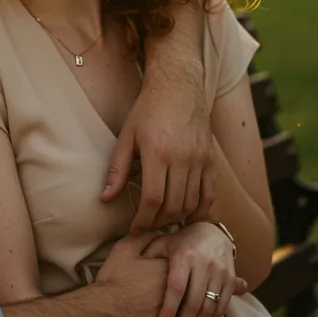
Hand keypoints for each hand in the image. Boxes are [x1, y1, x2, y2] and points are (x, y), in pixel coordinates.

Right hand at [91, 232, 183, 316]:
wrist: (102, 313)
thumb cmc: (112, 281)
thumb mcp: (124, 250)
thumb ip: (144, 237)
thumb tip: (159, 231)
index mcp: (169, 271)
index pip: (185, 266)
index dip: (178, 268)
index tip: (167, 270)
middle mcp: (177, 295)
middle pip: (191, 291)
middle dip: (186, 291)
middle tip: (178, 291)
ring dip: (187, 315)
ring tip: (178, 311)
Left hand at [102, 60, 215, 231]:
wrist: (177, 87)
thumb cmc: (147, 111)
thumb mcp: (126, 137)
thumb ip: (117, 170)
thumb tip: (105, 198)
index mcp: (157, 152)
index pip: (152, 199)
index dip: (143, 220)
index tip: (135, 229)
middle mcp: (182, 158)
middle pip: (173, 206)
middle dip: (158, 222)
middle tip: (146, 225)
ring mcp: (200, 159)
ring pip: (192, 204)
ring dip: (177, 218)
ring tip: (162, 220)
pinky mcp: (211, 160)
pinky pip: (210, 194)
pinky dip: (200, 210)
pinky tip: (187, 215)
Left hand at [143, 222, 246, 316]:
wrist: (212, 233)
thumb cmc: (181, 241)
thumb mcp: (163, 243)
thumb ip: (148, 253)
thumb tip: (126, 263)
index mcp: (184, 255)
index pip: (176, 287)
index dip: (168, 309)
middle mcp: (204, 263)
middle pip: (194, 301)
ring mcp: (220, 272)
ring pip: (210, 307)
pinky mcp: (230, 279)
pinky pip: (222, 306)